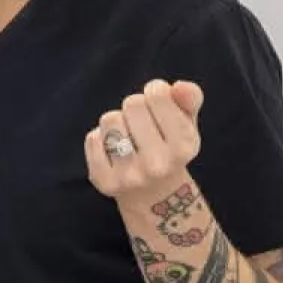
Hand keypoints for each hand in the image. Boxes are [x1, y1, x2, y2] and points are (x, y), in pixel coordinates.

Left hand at [84, 79, 204, 205]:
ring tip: (129, 138)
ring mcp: (129, 176)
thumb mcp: (187, 122)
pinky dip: (100, 139)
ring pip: (110, 119)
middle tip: (143, 126)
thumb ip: (189, 98)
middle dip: (135, 108)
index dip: (155, 93)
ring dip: (117, 122)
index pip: (157, 94)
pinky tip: (114, 153)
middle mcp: (157, 165)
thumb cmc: (169, 146)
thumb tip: (179, 87)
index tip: (157, 105)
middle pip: (132, 103)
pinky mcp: (104, 181)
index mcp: (183, 146)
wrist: (154, 194)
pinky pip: (93, 138)